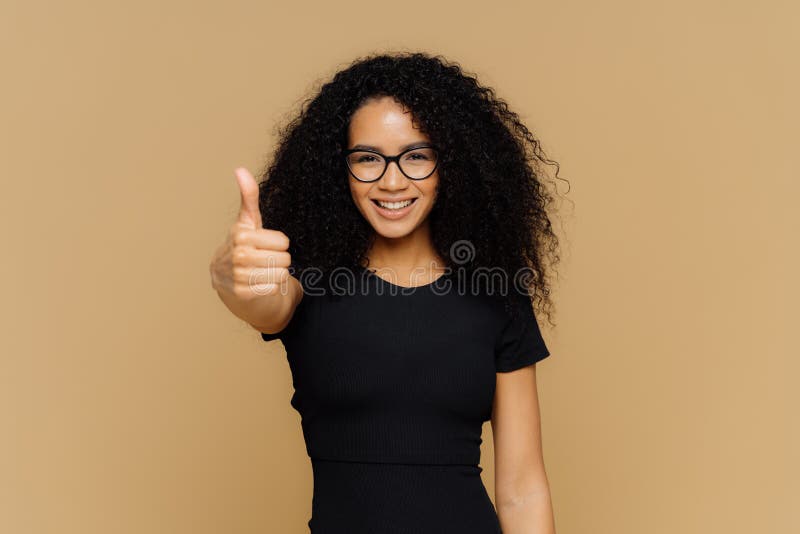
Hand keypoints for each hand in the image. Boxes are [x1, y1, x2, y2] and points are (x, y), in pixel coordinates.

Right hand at [209, 167, 291, 299]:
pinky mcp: (243, 293)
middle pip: (284, 258)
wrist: (227, 281)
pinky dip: (270, 287)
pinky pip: (273, 289)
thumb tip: (240, 169)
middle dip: (279, 260)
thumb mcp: (247, 222)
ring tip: (263, 271)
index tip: (265, 245)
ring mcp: (238, 276)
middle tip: (265, 260)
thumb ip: (249, 197)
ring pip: (281, 274)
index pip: (283, 241)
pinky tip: (259, 284)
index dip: (279, 244)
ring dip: (276, 274)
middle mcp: (237, 255)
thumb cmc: (244, 247)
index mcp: (241, 234)